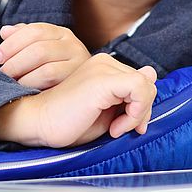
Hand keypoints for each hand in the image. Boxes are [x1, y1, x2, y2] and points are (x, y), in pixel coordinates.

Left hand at [0, 22, 90, 89]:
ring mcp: (79, 65)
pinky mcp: (78, 84)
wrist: (84, 91)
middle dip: (15, 63)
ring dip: (24, 77)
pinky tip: (25, 90)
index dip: (12, 43)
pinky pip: (53, 84)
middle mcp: (73, 45)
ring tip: (12, 83)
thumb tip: (4, 32)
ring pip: (46, 69)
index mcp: (61, 34)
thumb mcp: (39, 49)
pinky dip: (34, 85)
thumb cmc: (54, 69)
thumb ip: (22, 39)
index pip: (34, 31)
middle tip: (3, 73)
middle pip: (39, 50)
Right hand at [0, 53, 157, 147]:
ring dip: (137, 114)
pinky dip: (135, 113)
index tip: (125, 126)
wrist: (39, 124)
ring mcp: (103, 68)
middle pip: (146, 83)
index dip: (140, 107)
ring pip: (146, 85)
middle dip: (141, 111)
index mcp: (103, 67)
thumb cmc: (68, 121)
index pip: (141, 81)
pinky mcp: (103, 79)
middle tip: (121, 129)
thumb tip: (151, 73)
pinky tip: (115, 126)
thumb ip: (130, 95)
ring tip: (115, 128)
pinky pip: (139, 88)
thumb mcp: (108, 111)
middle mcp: (104, 62)